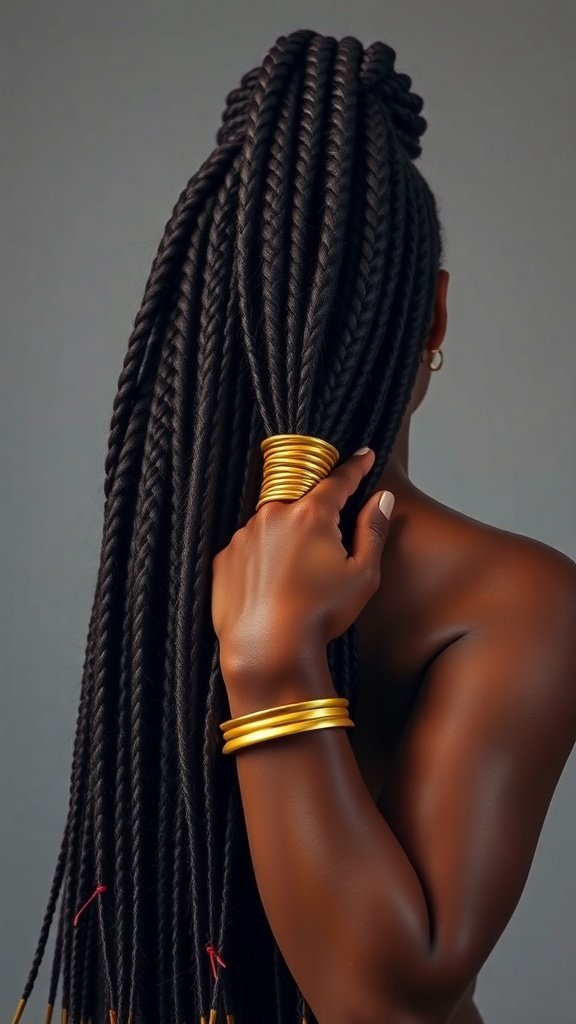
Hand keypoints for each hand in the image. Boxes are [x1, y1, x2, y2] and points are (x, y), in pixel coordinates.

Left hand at [210, 448, 394, 681]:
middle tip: (328, 525)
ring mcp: (245, 536)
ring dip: (287, 533)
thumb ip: (372, 530)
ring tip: (298, 572)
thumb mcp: (363, 574)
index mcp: (311, 514)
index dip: (355, 466)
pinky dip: (262, 555)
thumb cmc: (320, 614)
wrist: (268, 649)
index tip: (364, 455)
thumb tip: (382, 498)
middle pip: (301, 498)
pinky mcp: (225, 559)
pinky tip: (273, 583)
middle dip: (317, 504)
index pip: (338, 480)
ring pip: (272, 521)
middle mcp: (274, 515)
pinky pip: (249, 546)